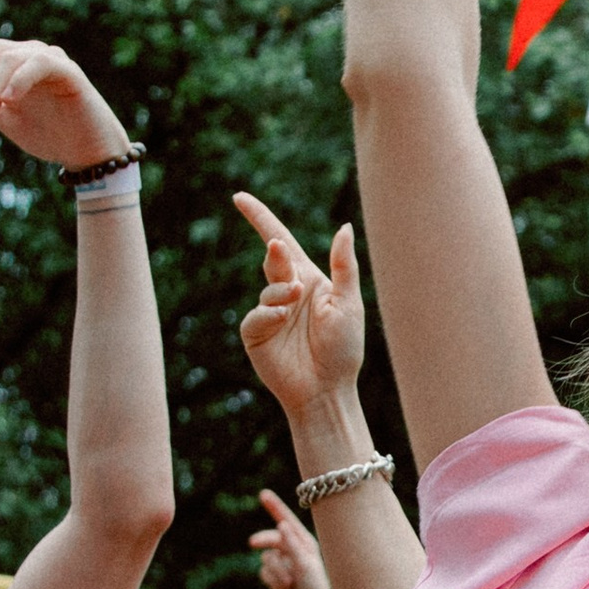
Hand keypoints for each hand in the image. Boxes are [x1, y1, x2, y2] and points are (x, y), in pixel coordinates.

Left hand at [0, 18, 129, 171]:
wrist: (88, 153)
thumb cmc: (49, 133)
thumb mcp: (5, 119)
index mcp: (9, 66)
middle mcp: (27, 56)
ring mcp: (48, 60)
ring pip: (9, 59)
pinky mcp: (68, 72)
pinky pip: (38, 67)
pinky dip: (20, 81)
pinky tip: (7, 100)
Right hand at [233, 195, 366, 426]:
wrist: (327, 390)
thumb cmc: (344, 350)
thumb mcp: (349, 304)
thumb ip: (344, 266)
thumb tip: (344, 227)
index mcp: (308, 280)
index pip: (281, 241)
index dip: (260, 219)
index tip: (239, 197)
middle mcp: (287, 292)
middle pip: (273, 259)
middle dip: (276, 254)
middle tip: (279, 250)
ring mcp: (270, 313)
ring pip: (268, 287)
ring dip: (281, 290)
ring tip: (296, 300)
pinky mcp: (257, 334)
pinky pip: (256, 315)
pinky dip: (268, 312)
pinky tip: (282, 318)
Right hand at [251, 493, 341, 588]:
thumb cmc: (314, 586)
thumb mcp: (305, 564)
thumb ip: (293, 545)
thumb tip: (281, 525)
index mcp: (303, 541)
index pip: (286, 520)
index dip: (275, 506)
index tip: (263, 494)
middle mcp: (291, 548)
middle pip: (270, 537)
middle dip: (263, 540)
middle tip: (253, 543)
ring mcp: (281, 560)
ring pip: (266, 557)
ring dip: (276, 571)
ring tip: (289, 582)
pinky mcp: (272, 573)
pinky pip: (263, 571)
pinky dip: (272, 579)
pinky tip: (285, 587)